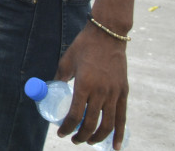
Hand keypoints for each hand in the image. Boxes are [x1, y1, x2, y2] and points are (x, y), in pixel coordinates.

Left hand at [53, 23, 129, 148]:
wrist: (108, 35)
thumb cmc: (84, 46)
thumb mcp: (67, 61)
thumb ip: (60, 77)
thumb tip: (51, 90)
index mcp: (84, 85)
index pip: (74, 115)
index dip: (67, 127)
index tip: (61, 133)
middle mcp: (100, 91)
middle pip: (91, 123)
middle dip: (81, 136)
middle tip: (74, 140)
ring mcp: (114, 93)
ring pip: (108, 124)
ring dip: (98, 137)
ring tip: (89, 142)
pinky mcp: (123, 92)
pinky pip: (122, 117)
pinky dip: (120, 133)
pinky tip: (116, 146)